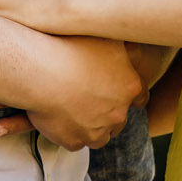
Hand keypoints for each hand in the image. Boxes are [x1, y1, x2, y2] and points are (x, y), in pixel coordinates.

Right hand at [24, 36, 139, 151]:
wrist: (41, 70)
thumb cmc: (72, 46)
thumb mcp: (107, 38)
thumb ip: (124, 49)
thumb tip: (133, 44)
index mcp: (129, 86)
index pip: (141, 96)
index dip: (129, 92)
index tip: (119, 89)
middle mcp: (117, 113)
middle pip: (119, 118)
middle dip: (108, 110)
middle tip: (91, 95)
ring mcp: (96, 131)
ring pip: (100, 135)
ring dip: (92, 125)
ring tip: (75, 109)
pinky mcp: (74, 142)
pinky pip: (75, 141)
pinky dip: (69, 132)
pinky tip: (59, 116)